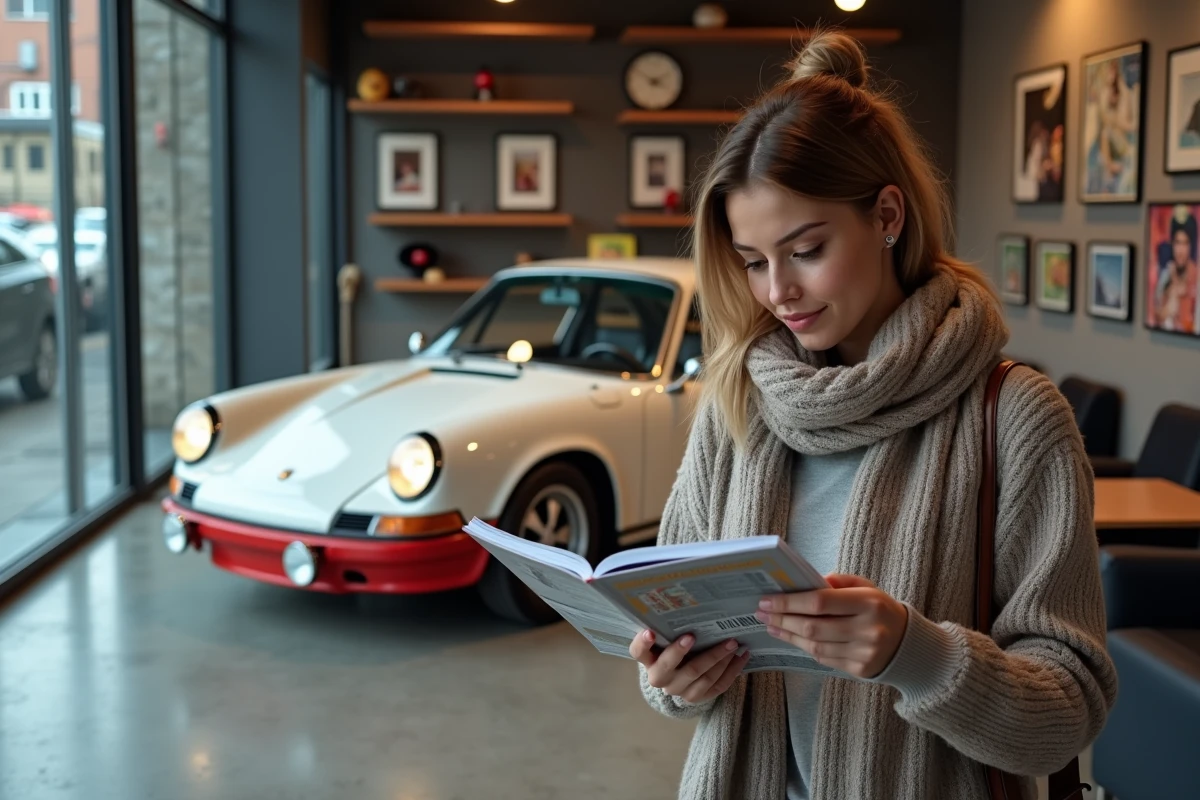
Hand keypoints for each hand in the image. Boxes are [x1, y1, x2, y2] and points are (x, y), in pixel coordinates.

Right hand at [629, 629, 749, 703]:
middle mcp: (660, 678)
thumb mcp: (664, 640)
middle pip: (671, 666)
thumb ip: (667, 628)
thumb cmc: (671, 650)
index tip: (650, 631)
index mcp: (648, 660)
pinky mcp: (699, 698)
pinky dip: (732, 671)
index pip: (638, 651)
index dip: (643, 642)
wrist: (677, 679)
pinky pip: (718, 686)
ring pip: (700, 677)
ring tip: (732, 643)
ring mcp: (680, 691)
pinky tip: (742, 656)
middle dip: (682, 651)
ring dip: (717, 658)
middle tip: (693, 635)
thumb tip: (685, 603)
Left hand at [754, 574, 907, 678]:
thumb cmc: (879, 608)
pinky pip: (824, 659)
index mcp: (869, 602)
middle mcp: (868, 629)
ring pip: (815, 646)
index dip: (790, 602)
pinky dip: (803, 647)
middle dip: (782, 619)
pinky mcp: (860, 670)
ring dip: (788, 635)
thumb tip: (804, 584)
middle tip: (761, 612)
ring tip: (771, 625)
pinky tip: (790, 637)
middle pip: (813, 627)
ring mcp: (864, 653)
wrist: (908, 643)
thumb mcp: (865, 586)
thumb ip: (837, 582)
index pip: (820, 602)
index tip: (768, 599)